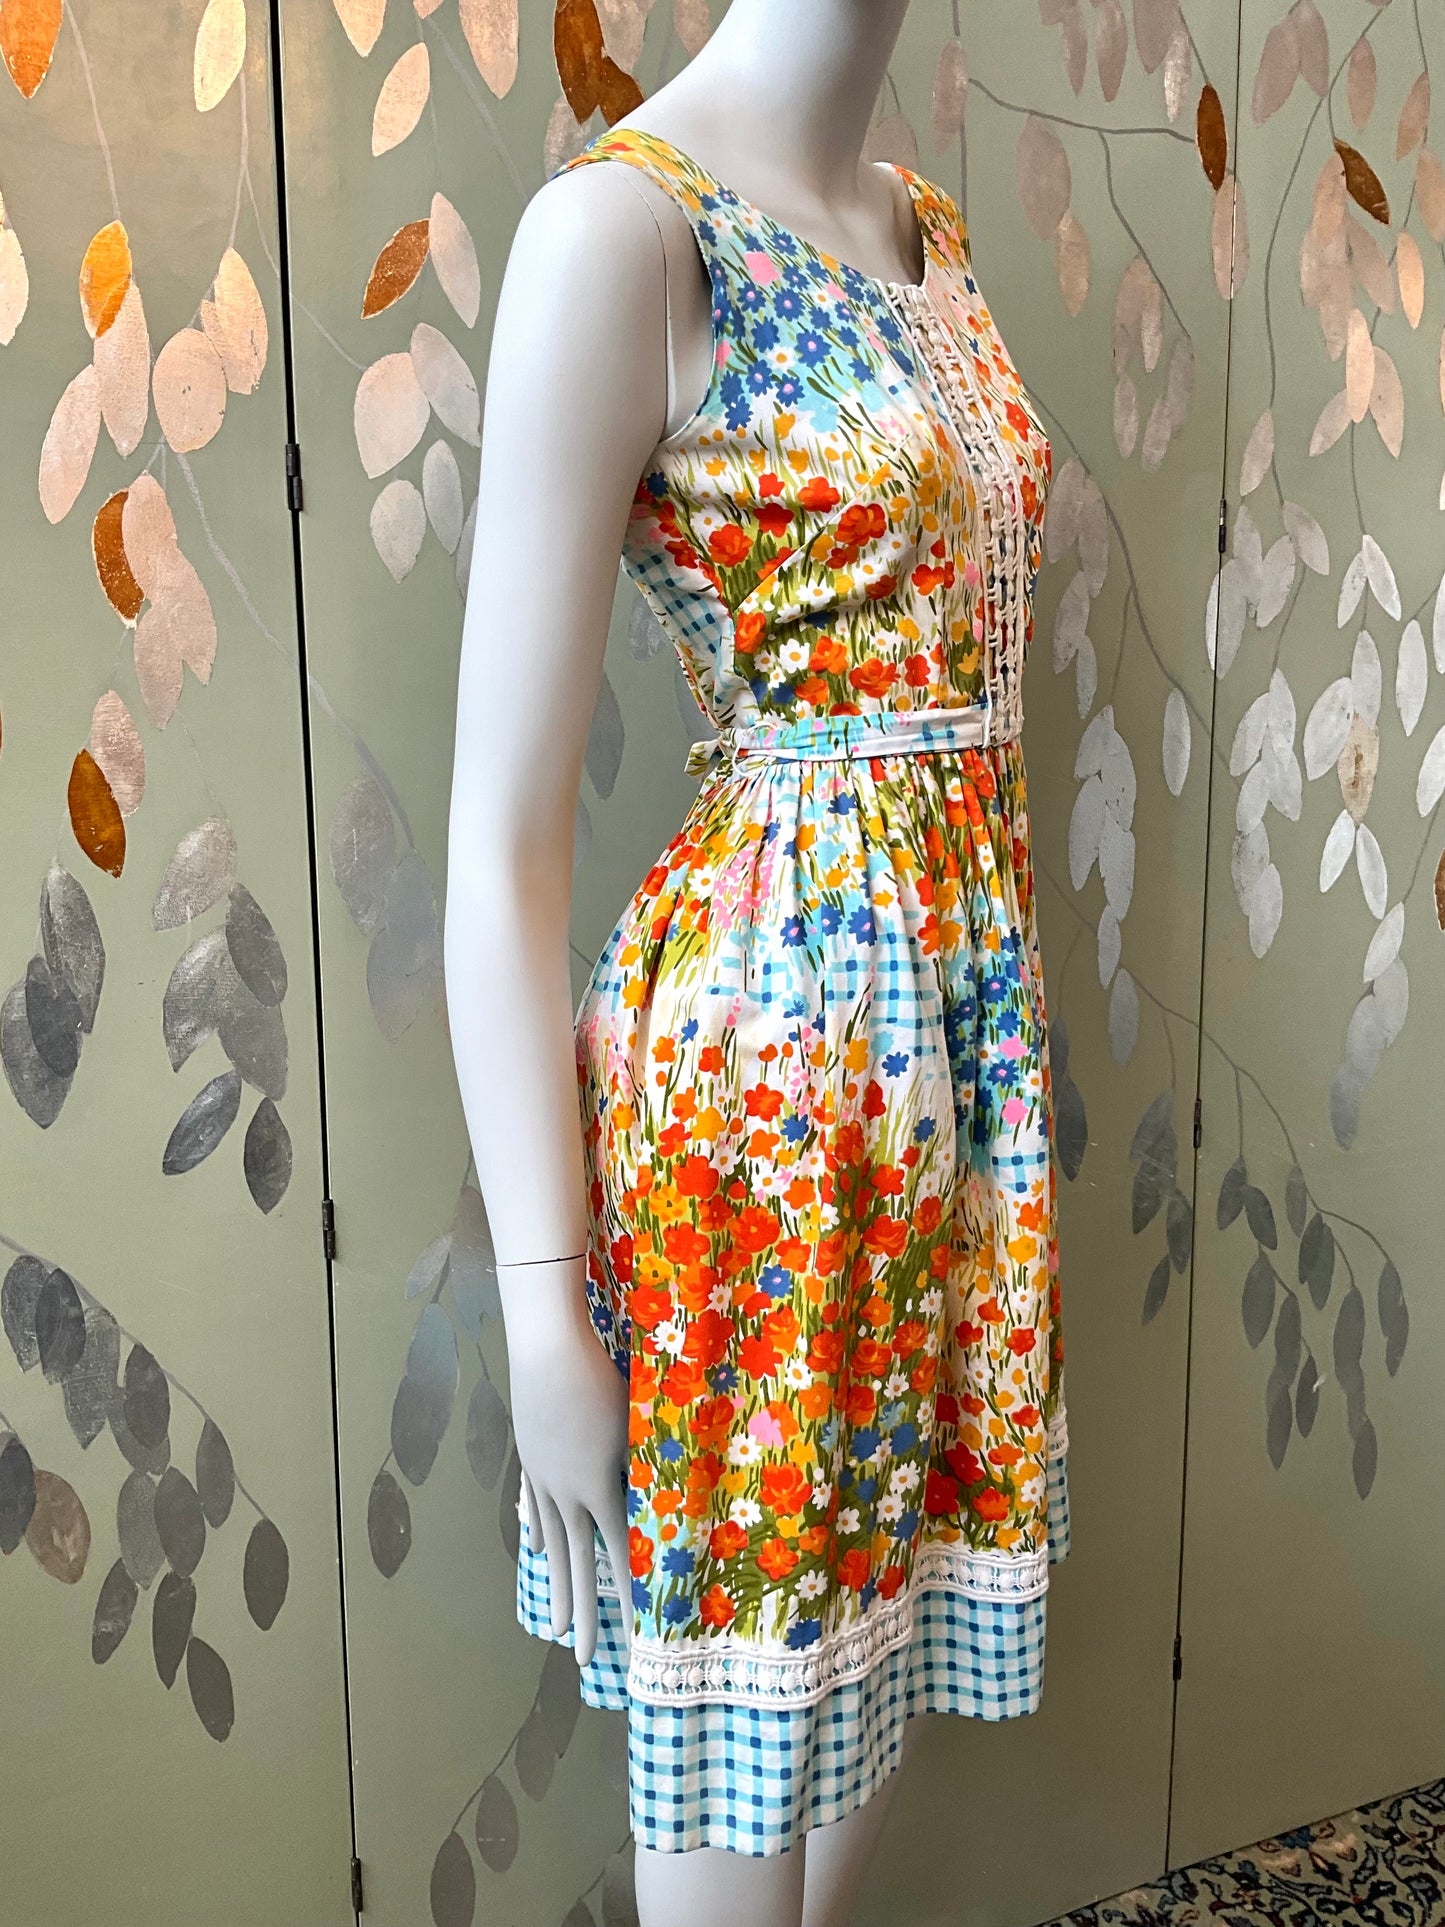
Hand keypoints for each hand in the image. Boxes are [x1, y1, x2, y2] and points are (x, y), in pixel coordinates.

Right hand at [497, 1256, 629, 1668]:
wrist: (546, 1349)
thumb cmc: (601, 1379)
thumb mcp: (640, 1420)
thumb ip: (657, 1458)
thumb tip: (686, 1488)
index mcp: (598, 1488)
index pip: (620, 1556)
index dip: (632, 1598)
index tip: (640, 1640)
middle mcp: (567, 1495)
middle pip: (578, 1566)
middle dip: (583, 1614)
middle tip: (581, 1662)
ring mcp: (543, 1479)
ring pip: (553, 1545)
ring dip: (558, 1586)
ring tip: (555, 1625)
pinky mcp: (531, 1459)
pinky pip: (536, 1508)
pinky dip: (540, 1532)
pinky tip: (541, 1550)